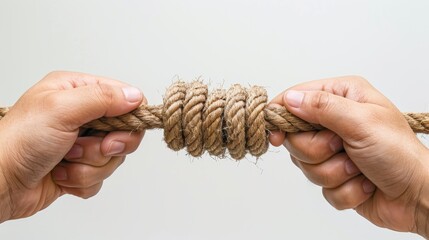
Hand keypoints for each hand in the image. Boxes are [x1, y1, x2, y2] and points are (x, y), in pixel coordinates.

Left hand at [0, 71, 145, 221]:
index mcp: (77, 91)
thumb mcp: (61, 109)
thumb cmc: (17, 142)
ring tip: (64, 160)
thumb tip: (135, 96)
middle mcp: (82, 115)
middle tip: (82, 148)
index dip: (128, 118)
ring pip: (112, 158)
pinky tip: (61, 175)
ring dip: (88, 166)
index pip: (125, 98)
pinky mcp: (79, 167)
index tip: (114, 134)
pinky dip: (82, 181)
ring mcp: (81, 142)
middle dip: (105, 148)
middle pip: (124, 132)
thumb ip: (102, 98)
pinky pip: (101, 177)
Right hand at [269, 76, 428, 236]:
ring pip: (305, 164)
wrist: (418, 195)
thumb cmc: (399, 153)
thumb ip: (322, 107)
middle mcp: (334, 121)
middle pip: (295, 137)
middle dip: (318, 150)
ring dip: (334, 172)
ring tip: (358, 167)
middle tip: (343, 148)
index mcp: (341, 98)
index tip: (276, 134)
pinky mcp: (335, 176)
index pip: (295, 99)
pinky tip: (363, 183)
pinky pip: (321, 187)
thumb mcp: (361, 122)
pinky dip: (343, 189)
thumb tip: (289, 100)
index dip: (281, 116)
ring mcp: (333, 150)